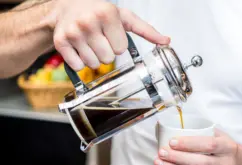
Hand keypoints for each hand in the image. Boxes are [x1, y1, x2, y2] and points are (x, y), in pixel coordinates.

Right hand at [46, 0, 169, 70]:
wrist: (69, 6)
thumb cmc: (100, 12)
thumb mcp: (125, 17)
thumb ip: (146, 30)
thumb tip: (166, 42)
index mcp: (107, 14)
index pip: (120, 49)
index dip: (118, 44)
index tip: (112, 35)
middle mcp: (88, 22)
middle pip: (107, 58)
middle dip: (107, 52)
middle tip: (101, 40)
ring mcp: (73, 32)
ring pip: (93, 64)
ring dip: (94, 58)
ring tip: (90, 43)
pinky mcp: (60, 42)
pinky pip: (77, 66)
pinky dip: (80, 61)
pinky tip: (80, 48)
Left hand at [154, 129, 241, 164]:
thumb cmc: (224, 147)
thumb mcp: (219, 134)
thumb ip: (202, 130)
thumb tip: (175, 124)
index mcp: (226, 147)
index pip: (208, 145)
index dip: (189, 144)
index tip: (172, 141)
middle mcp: (224, 164)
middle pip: (199, 163)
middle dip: (177, 158)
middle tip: (162, 152)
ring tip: (159, 162)